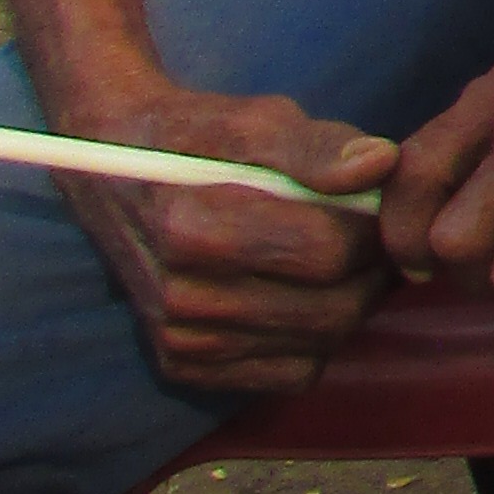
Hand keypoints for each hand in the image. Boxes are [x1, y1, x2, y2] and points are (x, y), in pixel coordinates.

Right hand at [57, 82, 397, 394]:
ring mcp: (181, 338)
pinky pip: (290, 374)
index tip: (382, 205)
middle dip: (373, 270)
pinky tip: (307, 295)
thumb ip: (317, 146)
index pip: (328, 251)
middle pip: (331, 307)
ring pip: (319, 345)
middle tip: (379, 236)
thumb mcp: (254, 119)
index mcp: (194, 228)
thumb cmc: (196, 138)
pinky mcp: (184, 365)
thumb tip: (381, 163)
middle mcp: (182, 296)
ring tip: (347, 260)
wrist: (110, 175)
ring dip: (352, 303)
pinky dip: (316, 340)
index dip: (376, 227)